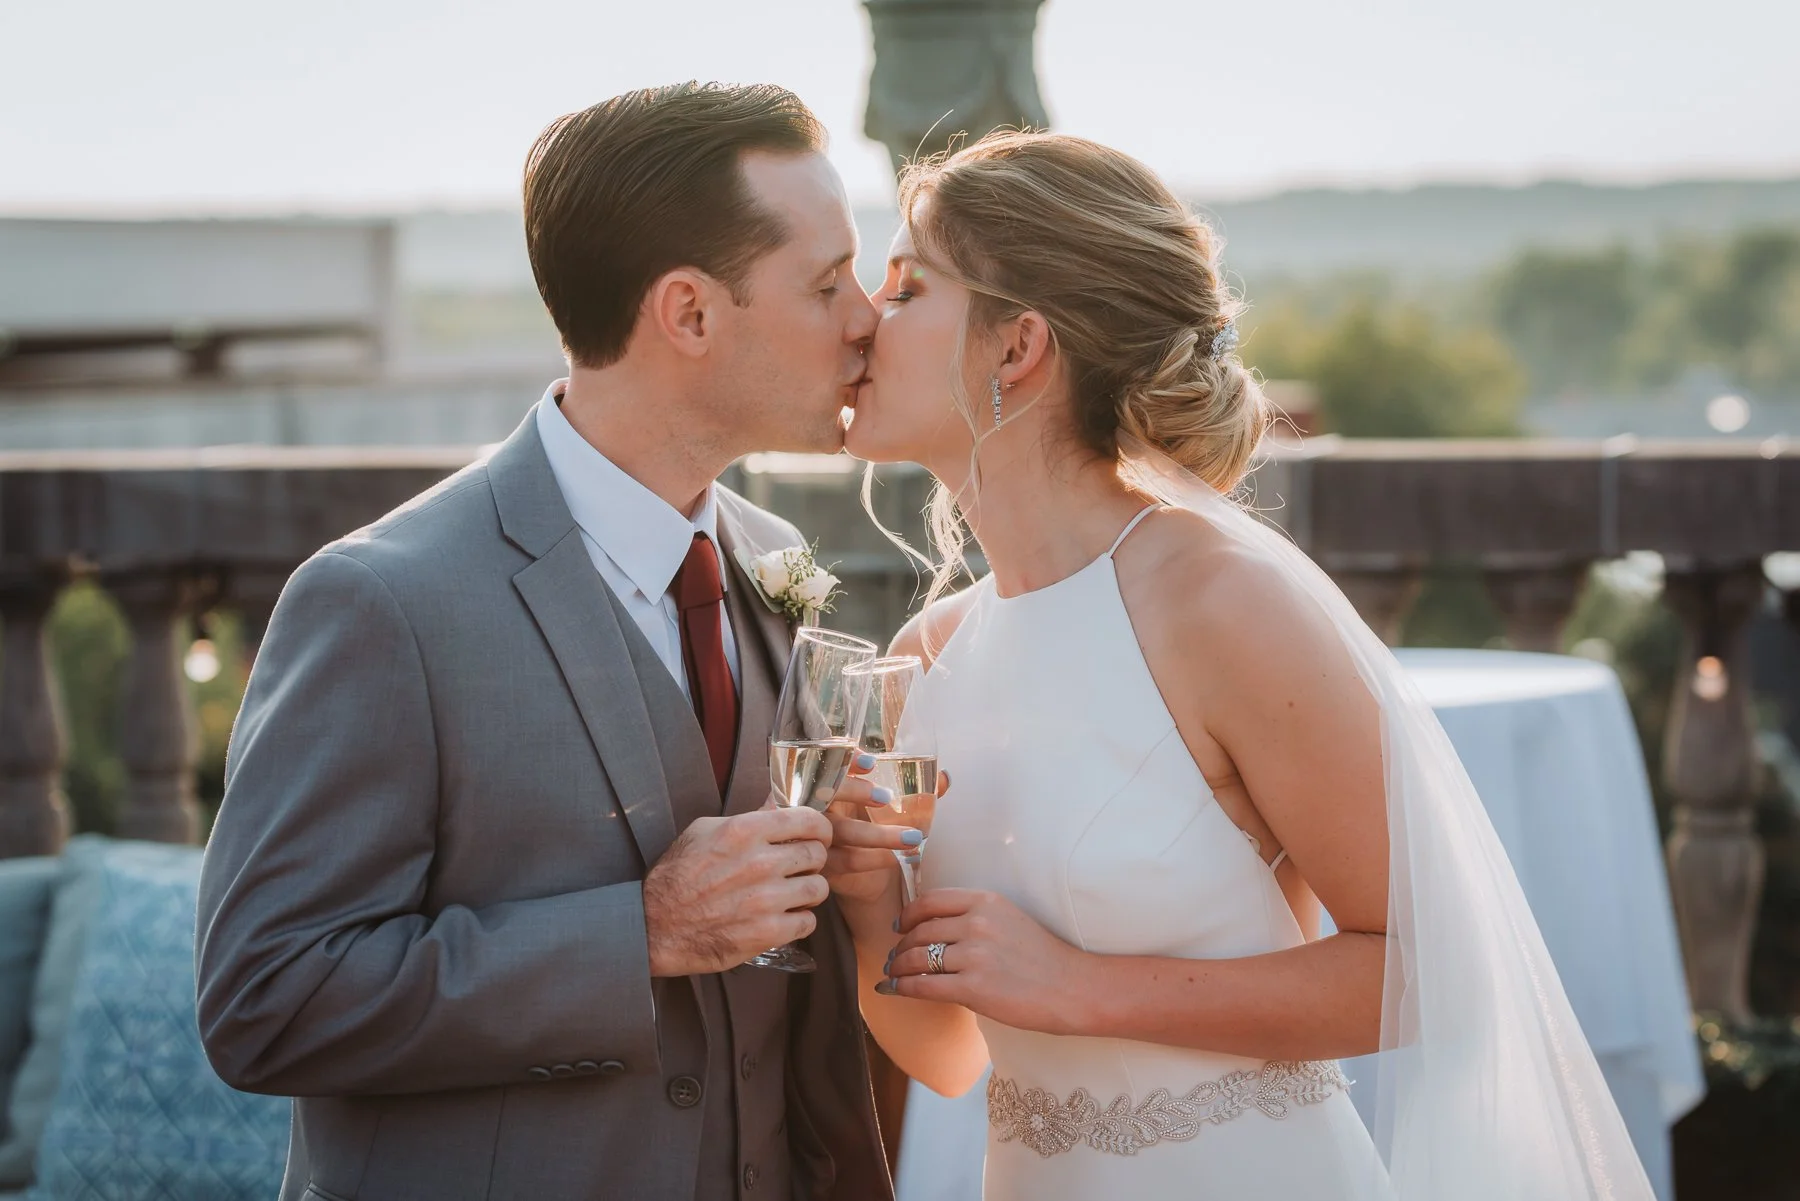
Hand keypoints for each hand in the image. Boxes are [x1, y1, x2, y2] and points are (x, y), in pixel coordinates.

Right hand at [643, 806, 832, 975]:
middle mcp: (759, 863)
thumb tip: (776, 803)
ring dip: (808, 891)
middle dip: (812, 859)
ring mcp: (766, 900)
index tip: (817, 835)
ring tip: (792, 894)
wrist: (654, 925)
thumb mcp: (704, 831)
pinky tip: (783, 917)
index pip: (807, 820)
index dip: (819, 828)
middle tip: (799, 867)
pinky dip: (799, 920)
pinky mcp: (767, 933)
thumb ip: (746, 817)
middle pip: (817, 854)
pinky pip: (808, 922)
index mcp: (744, 831)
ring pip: (818, 889)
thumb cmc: (676, 876)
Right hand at [824, 764, 951, 905]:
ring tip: (913, 837)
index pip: (827, 763)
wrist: (865, 876)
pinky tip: (896, 858)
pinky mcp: (826, 866)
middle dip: (854, 791)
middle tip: (886, 797)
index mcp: (830, 786)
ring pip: (842, 831)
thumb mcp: (891, 807)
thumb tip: (944, 778)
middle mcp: (817, 808)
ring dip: (878, 834)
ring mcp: (817, 838)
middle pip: (825, 793)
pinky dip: (874, 859)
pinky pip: (848, 861)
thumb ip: (913, 791)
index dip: (845, 760)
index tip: (871, 762)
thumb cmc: (874, 829)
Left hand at [879, 888, 1087, 1035]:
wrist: (1075, 988)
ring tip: (893, 975)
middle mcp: (977, 922)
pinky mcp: (973, 987)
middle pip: (919, 931)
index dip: (908, 915)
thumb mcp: (1010, 921)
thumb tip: (933, 930)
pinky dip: (903, 988)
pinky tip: (895, 991)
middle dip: (900, 946)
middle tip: (894, 958)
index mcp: (986, 901)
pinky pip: (923, 985)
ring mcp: (974, 955)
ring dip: (897, 968)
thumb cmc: (1045, 958)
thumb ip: (975, 919)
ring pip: (916, 958)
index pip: (931, 901)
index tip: (899, 926)